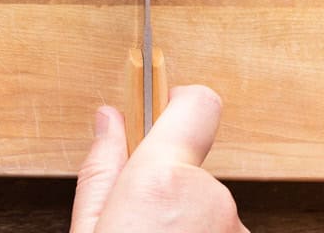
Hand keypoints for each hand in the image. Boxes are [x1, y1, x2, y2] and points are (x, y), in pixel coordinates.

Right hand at [70, 85, 247, 232]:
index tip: (157, 113)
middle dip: (166, 183)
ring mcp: (235, 227)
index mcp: (162, 182)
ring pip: (204, 203)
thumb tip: (109, 121)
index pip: (197, 103)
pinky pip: (220, 227)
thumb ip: (102, 171)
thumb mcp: (88, 229)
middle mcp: (211, 199)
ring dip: (184, 216)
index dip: (176, 103)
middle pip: (190, 164)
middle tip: (135, 216)